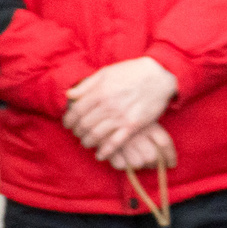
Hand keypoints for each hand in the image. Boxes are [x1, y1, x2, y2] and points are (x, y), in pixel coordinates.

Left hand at [64, 56, 178, 164]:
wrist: (159, 75)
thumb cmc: (131, 72)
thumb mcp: (106, 72)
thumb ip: (86, 85)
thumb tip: (69, 95)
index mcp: (99, 92)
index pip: (76, 111)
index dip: (68, 120)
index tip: (68, 124)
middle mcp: (107, 106)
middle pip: (84, 125)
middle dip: (77, 132)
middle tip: (77, 134)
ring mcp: (120, 117)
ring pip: (96, 136)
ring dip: (87, 142)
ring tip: (86, 142)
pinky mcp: (132, 126)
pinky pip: (115, 143)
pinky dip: (105, 152)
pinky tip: (99, 155)